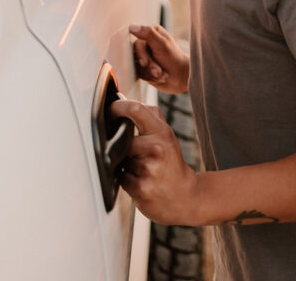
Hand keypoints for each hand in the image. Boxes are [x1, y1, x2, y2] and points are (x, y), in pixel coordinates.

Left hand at [112, 99, 199, 223]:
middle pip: (121, 139)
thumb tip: (122, 99)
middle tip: (135, 154)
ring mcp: (148, 170)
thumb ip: (148, 116)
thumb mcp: (166, 135)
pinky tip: (140, 181)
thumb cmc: (171, 162)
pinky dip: (126, 179)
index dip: (118, 107)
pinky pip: (120, 178)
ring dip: (124, 164)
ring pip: (119, 159)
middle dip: (123, 147)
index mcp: (161, 132)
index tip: (109, 109)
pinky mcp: (140, 189)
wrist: (186, 196)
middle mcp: (156, 148)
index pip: (136, 109)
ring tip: (141, 170)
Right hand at [130, 24, 189, 92]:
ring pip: (137, 66)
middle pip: (137, 56)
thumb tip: (131, 26)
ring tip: (163, 74)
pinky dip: (150, 77)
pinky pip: (140, 74)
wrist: (181, 77)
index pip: (137, 43)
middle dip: (149, 66)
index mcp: (152, 33)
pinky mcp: (144, 68)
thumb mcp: (162, 44)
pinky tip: (161, 77)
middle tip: (158, 72)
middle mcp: (146, 43)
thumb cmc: (174, 58)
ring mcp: (145, 56)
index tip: (145, 63)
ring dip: (150, 73)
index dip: (140, 54)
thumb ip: (148, 34)